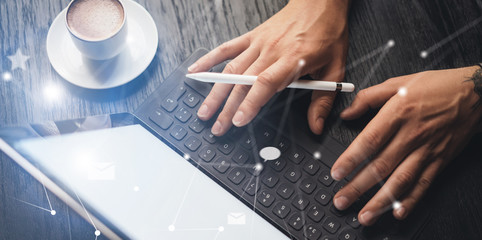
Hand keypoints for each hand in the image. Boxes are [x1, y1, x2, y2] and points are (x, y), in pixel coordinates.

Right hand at [188, 0, 349, 135]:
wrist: (320, 3)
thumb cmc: (327, 33)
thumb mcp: (335, 68)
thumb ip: (323, 100)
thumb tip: (316, 125)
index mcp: (292, 60)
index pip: (265, 84)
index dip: (249, 103)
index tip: (238, 120)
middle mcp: (271, 51)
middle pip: (243, 82)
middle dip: (227, 107)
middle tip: (217, 127)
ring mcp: (258, 43)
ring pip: (231, 69)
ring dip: (215, 91)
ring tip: (205, 110)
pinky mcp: (251, 36)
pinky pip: (226, 48)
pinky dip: (209, 59)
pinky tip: (196, 71)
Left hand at [331, 66, 481, 224]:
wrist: (477, 94)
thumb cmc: (438, 87)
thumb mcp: (399, 83)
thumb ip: (368, 97)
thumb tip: (346, 113)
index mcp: (398, 114)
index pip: (370, 141)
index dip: (351, 159)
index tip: (337, 173)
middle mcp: (412, 135)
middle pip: (380, 166)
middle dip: (358, 187)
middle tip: (341, 200)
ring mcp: (427, 150)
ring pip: (400, 180)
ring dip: (381, 201)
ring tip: (365, 215)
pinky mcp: (439, 161)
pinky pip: (424, 184)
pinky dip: (411, 200)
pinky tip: (398, 212)